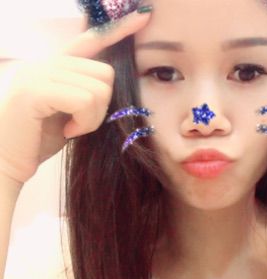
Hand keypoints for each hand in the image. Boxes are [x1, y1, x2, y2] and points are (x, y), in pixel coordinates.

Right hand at [0, 9, 151, 184]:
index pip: (90, 39)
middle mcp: (46, 62)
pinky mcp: (34, 90)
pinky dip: (85, 121)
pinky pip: (85, 100)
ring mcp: (38, 73)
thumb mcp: (70, 111)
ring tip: (71, 128)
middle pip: (105, 73)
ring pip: (99, 89)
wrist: (8, 162)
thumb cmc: (40, 139)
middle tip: (79, 123)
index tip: (143, 17)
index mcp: (55, 64)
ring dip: (93, 118)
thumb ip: (86, 91)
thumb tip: (111, 84)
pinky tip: (68, 132)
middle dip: (101, 106)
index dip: (117, 30)